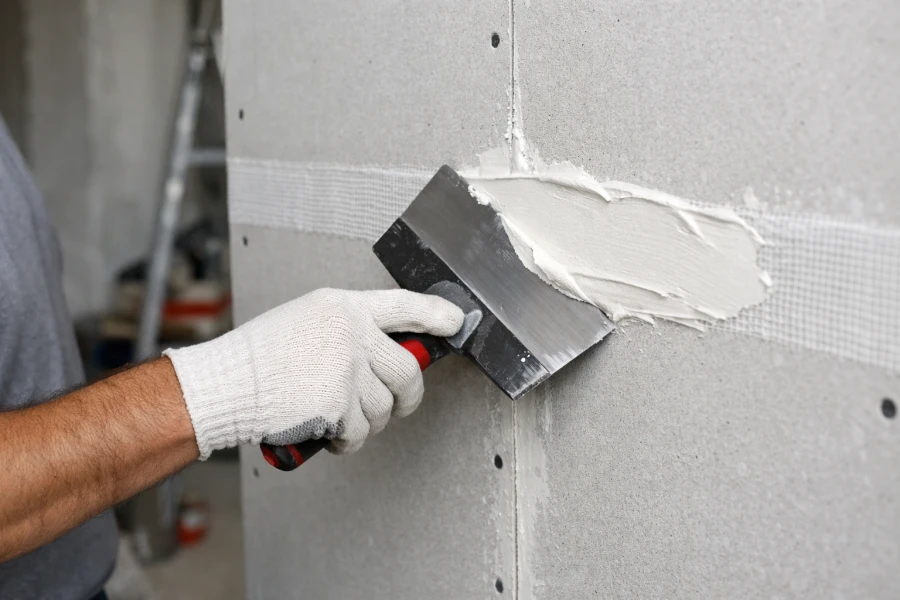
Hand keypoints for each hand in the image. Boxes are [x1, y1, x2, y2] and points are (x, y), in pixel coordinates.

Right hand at [164, 289, 463, 458]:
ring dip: (368, 420)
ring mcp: (347, 370)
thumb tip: (386, 352)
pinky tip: (327, 430)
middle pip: (407, 370)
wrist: (227, 383)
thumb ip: (348, 329)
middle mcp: (351, 334)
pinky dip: (348, 439)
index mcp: (343, 307)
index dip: (435, 314)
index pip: (403, 305)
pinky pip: (362, 431)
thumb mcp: (307, 319)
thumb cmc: (259, 355)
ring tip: (339, 415)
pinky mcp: (339, 405)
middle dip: (409, 395)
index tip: (455, 322)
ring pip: (384, 407)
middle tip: (402, 403)